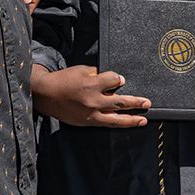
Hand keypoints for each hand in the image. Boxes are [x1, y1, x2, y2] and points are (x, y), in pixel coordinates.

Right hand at [31, 64, 150, 127]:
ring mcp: (90, 114)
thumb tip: (115, 80)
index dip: (118, 79)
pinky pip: (105, 124)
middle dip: (136, 103)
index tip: (119, 80)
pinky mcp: (86, 122)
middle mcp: (92, 101)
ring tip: (143, 120)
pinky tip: (125, 123)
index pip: (114, 81)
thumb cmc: (63, 80)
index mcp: (91, 85)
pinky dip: (116, 123)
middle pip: (120, 102)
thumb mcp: (81, 70)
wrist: (47, 95)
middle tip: (147, 103)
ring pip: (115, 119)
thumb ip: (99, 74)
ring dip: (131, 120)